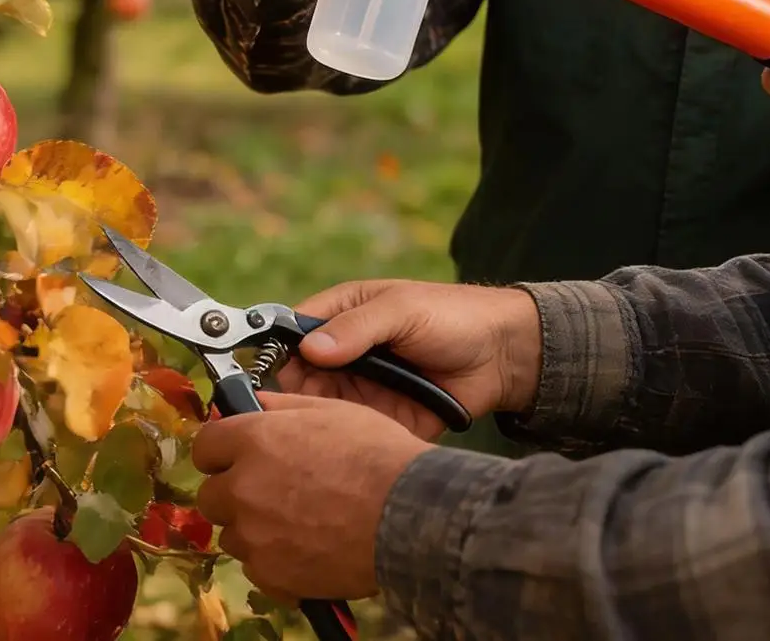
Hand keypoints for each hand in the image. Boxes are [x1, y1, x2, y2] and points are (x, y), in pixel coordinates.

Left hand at [193, 392, 424, 601]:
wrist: (406, 513)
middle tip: (270, 489)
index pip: (205, 446)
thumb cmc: (375, 452)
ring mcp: (254, 536)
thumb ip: (282, 406)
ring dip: (253, 527)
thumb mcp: (331, 410)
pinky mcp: (270, 574)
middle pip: (211, 495)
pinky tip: (305, 548)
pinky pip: (255, 566)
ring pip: (233, 533)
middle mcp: (244, 487)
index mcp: (255, 440)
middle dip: (234, 491)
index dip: (220, 450)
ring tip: (295, 520)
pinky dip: (273, 559)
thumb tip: (252, 403)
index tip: (235, 455)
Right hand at [274, 278, 542, 436]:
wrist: (502, 356)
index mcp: (343, 315)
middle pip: (297, 380)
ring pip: (316, 413)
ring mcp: (359, 391)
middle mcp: (343, 355)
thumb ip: (358, 327)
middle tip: (284, 424)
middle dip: (288, 401)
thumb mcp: (403, 310)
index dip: (276, 356)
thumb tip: (309, 349)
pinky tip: (329, 459)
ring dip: (309, 427)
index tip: (266, 381)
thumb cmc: (452, 317)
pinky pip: (346, 436)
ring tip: (304, 445)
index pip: (293, 335)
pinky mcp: (377, 422)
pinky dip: (336, 446)